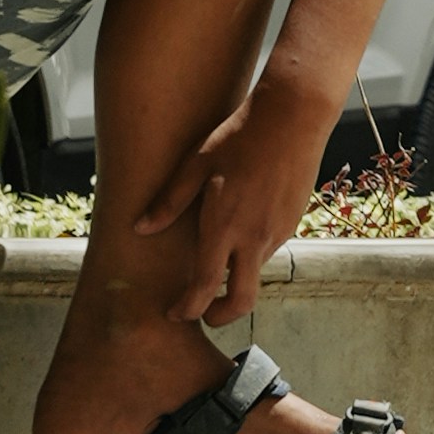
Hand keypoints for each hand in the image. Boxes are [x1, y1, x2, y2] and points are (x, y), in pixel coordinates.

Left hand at [141, 70, 334, 325]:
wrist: (293, 117)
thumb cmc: (240, 136)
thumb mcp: (197, 164)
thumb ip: (169, 202)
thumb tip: (140, 228)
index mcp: (225, 226)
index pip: (206, 286)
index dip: (188, 308)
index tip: (176, 313)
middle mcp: (254, 237)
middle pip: (242, 301)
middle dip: (221, 316)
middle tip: (204, 314)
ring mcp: (278, 232)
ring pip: (254, 272)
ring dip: (235, 276)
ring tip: (217, 259)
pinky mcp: (292, 223)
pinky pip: (268, 249)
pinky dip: (251, 252)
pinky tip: (241, 225)